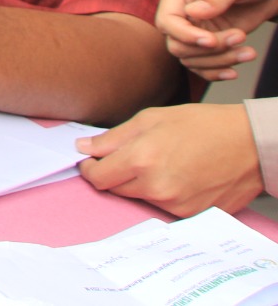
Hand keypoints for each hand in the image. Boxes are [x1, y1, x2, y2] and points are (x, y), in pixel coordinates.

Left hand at [77, 103, 264, 216]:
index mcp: (141, 160)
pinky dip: (161, 192)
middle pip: (115, 189)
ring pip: (139, 197)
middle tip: (128, 156)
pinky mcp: (189, 214)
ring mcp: (174, 204)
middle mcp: (156, 187)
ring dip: (139, 182)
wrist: (249, 145)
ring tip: (161, 161)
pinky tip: (177, 174)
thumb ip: (113, 137)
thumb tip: (84, 147)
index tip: (91, 160)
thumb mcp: (151, 119)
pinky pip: (162, 205)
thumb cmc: (202, 125)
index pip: (97, 177)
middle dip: (114, 173)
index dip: (90, 168)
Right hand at [157, 0, 277, 80]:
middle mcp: (181, 9)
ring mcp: (194, 26)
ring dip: (219, 61)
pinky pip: (201, 64)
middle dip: (208, 49)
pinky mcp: (208, 39)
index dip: (185, 35)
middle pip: (176, 43)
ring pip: (190, 58)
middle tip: (239, 37)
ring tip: (248, 52)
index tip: (212, 40)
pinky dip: (216, 71)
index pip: (167, 20)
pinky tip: (234, 70)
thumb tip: (193, 12)